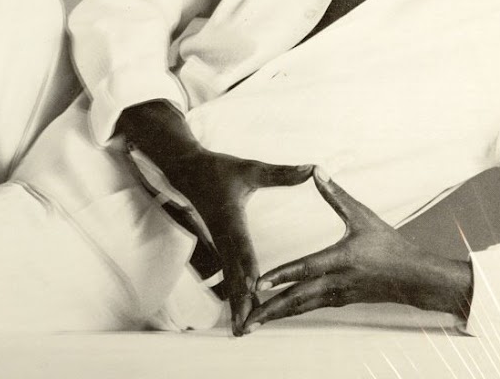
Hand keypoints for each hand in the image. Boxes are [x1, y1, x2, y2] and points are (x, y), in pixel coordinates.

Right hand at [165, 148, 313, 334]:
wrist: (187, 171)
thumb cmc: (219, 169)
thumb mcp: (250, 169)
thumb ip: (281, 174)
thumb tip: (312, 168)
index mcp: (232, 221)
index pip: (242, 249)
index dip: (249, 269)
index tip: (255, 289)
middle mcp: (224, 238)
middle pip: (234, 275)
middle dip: (241, 302)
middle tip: (247, 328)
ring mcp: (219, 244)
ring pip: (228, 279)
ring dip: (236, 304)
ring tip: (242, 331)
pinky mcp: (218, 246)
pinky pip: (226, 274)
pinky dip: (233, 294)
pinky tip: (240, 311)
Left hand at [243, 167, 472, 332]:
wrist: (414, 278)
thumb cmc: (389, 245)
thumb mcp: (363, 216)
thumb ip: (336, 195)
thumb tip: (316, 170)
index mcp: (341, 259)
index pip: (306, 268)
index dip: (282, 276)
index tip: (259, 283)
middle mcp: (337, 282)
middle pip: (298, 298)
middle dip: (270, 309)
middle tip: (245, 320)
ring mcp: (337, 295)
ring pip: (300, 307)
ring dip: (276, 315)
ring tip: (251, 324)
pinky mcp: (339, 301)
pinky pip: (309, 308)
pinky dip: (289, 312)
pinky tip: (274, 315)